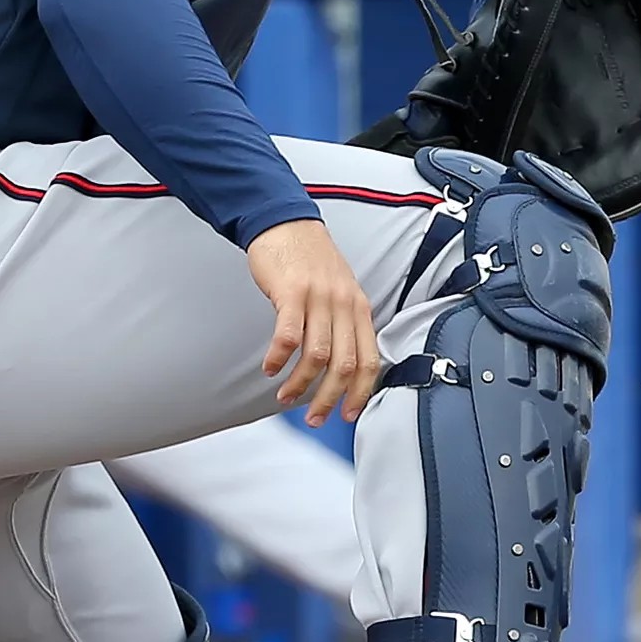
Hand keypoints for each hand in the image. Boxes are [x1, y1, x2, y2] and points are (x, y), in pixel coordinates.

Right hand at [247, 217, 382, 426]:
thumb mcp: (341, 291)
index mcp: (360, 308)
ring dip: (299, 384)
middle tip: (314, 419)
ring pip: (317, 356)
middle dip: (329, 400)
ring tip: (285, 397)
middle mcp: (345, 305)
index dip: (361, 394)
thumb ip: (345, 324)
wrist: (286, 222)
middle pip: (344, 365)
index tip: (347, 415)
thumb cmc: (311, 260)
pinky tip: (270, 368)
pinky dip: (279, 358)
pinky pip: (289, 336)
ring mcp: (319, 298)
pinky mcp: (292, 292)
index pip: (370, 360)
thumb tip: (342, 367)